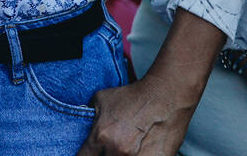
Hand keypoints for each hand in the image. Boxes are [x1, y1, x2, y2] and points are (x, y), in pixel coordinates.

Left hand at [77, 68, 194, 155]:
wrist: (166, 97)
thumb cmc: (134, 97)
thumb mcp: (101, 100)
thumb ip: (88, 117)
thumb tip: (81, 126)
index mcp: (101, 137)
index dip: (85, 155)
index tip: (89, 153)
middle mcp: (117, 153)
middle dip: (104, 155)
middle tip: (110, 147)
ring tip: (127, 147)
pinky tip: (140, 149)